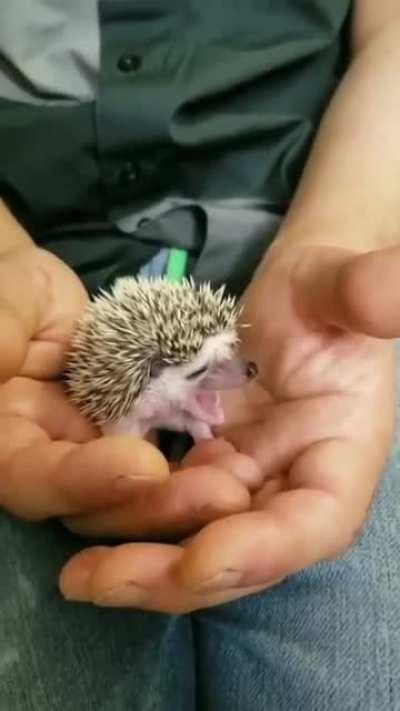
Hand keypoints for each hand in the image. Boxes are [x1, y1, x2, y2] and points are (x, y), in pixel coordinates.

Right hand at [0, 245, 257, 533]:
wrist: (36, 296)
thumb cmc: (9, 289)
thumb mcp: (2, 300)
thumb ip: (1, 328)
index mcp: (6, 440)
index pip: (35, 480)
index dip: (84, 480)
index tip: (144, 463)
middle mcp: (49, 461)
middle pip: (95, 507)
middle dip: (155, 504)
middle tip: (222, 493)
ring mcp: (95, 453)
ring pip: (137, 494)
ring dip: (187, 495)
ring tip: (239, 484)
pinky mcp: (134, 437)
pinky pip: (166, 460)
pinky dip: (200, 465)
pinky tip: (240, 462)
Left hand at [60, 243, 398, 612]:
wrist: (295, 295)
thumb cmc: (324, 290)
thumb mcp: (341, 286)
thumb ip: (366, 292)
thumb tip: (391, 291)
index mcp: (342, 454)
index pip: (314, 524)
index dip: (260, 552)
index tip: (196, 560)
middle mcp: (296, 484)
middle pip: (245, 553)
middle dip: (176, 576)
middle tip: (102, 581)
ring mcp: (250, 480)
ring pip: (199, 538)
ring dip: (143, 560)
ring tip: (80, 574)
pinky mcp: (211, 464)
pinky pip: (170, 503)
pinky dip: (130, 519)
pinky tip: (82, 521)